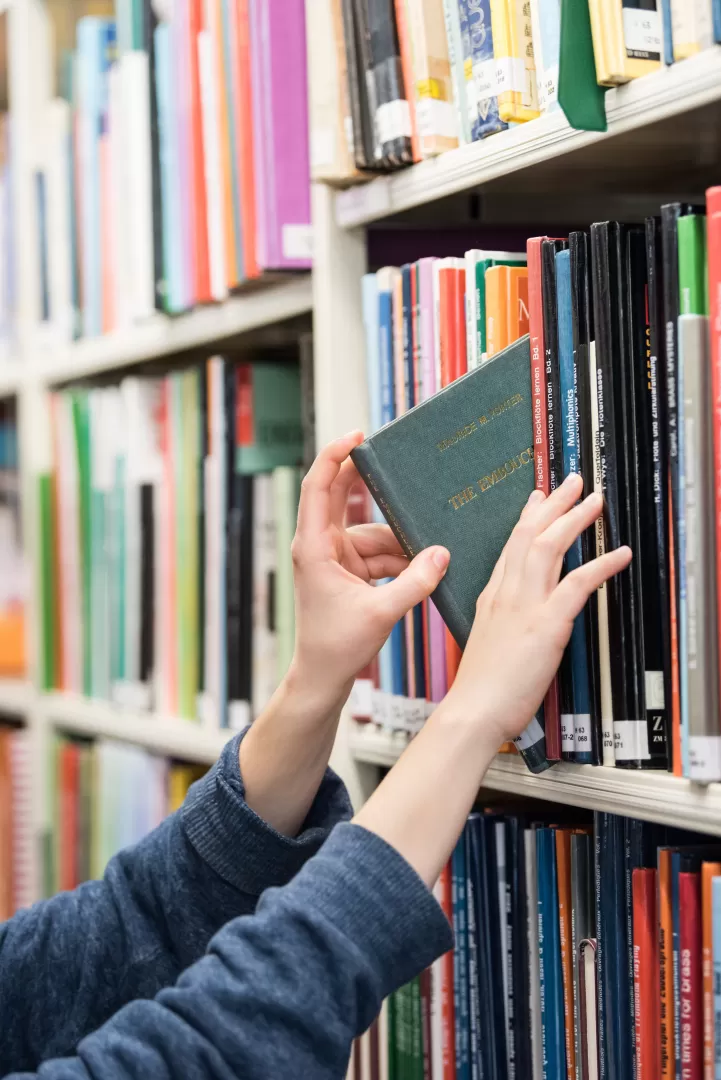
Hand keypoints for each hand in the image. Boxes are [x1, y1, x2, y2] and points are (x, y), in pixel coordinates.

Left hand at [289, 431, 449, 699]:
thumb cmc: (337, 647)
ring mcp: (336, 559)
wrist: (324, 678)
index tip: (357, 437)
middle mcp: (321, 546)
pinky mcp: (350, 572)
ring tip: (428, 550)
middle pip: (343, 497)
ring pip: (372, 533)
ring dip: (399, 542)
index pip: (318, 487)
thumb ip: (415, 583)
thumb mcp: (381, 613)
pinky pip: (380, 554)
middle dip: (372, 485)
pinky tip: (423, 568)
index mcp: (315, 547)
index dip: (334, 456)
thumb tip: (442, 554)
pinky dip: (400, 560)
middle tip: (402, 464)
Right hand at [445, 473, 630, 748]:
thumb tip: (518, 615)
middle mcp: (506, 593)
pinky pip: (576, 584)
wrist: (473, 711)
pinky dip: (600, 565)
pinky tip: (620, 554)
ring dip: (575, 520)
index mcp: (492, 597)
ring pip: (549, 548)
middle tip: (574, 482)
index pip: (510, 546)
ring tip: (595, 501)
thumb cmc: (481, 687)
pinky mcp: (546, 624)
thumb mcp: (488, 641)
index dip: (528, 518)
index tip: (540, 497)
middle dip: (554, 504)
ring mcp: (524, 605)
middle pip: (530, 536)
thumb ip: (503, 620)